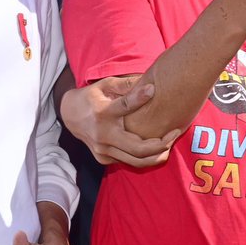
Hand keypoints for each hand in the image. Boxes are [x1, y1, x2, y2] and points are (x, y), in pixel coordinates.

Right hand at [60, 77, 180, 166]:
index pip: (124, 106)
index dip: (139, 98)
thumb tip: (148, 82)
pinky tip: (157, 149)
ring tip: (171, 143)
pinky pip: (128, 162)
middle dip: (161, 144)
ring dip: (157, 155)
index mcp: (103, 112)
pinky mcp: (103, 159)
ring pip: (136, 161)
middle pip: (138, 148)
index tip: (153, 90)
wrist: (70, 116)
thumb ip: (125, 85)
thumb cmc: (92, 97)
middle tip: (176, 133)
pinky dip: (145, 158)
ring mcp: (103, 150)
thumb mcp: (105, 85)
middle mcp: (103, 135)